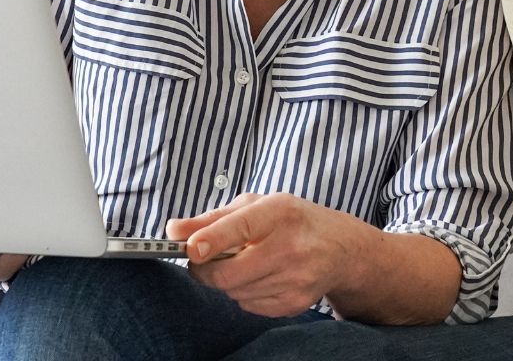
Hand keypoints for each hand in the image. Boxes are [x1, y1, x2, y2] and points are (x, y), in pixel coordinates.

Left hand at [166, 193, 368, 317]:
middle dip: (205, 270)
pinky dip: (244, 293)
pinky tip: (260, 276)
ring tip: (242, 262)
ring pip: (235, 292)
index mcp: (280, 212)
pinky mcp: (296, 303)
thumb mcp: (255, 206)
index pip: (242, 227)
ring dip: (226, 281)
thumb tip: (173, 231)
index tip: (191, 248)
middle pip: (230, 272)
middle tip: (200, 259)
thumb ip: (211, 219)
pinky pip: (248, 305)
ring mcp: (296, 278)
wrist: (340, 248)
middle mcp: (292, 246)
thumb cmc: (291, 221)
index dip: (213, 239)